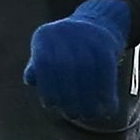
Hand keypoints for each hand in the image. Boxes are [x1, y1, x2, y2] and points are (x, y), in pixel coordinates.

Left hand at [22, 0, 131, 122]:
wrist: (98, 25)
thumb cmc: (65, 50)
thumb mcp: (46, 54)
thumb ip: (37, 68)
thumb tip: (31, 79)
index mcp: (45, 35)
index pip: (44, 63)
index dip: (47, 88)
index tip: (52, 105)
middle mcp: (65, 31)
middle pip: (66, 67)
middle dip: (68, 96)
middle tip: (72, 114)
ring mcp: (87, 36)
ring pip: (87, 71)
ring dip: (89, 98)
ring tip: (89, 114)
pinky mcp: (106, 44)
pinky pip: (106, 72)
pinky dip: (107, 94)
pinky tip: (108, 109)